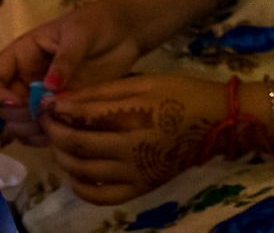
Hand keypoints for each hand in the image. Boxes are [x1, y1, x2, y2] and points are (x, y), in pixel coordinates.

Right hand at [0, 1, 144, 140]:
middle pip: (5, 105)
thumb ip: (64, 60)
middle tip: (43, 114)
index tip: (17, 102)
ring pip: (19, 121)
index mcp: (22, 55)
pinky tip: (60, 133)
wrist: (127, 31)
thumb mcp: (80, 34)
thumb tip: (48, 87)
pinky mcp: (59, 108)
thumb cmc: (99, 24)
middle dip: (17, 114)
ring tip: (54, 125)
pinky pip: (41, 129)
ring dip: (30, 128)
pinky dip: (44, 136)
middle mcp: (25, 78)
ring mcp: (41, 96)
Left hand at [42, 74, 229, 203]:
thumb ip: (105, 92)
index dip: (59, 110)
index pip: (83, 115)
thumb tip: (64, 101)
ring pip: (82, 170)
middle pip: (76, 143)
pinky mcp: (140, 188)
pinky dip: (80, 187)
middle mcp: (131, 147)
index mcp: (136, 115)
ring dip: (62, 156)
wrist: (221, 122)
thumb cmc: (185, 94)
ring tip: (61, 143)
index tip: (48, 104)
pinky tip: (77, 174)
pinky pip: (99, 196)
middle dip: (54, 131)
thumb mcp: (147, 82)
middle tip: (48, 122)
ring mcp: (135, 172)